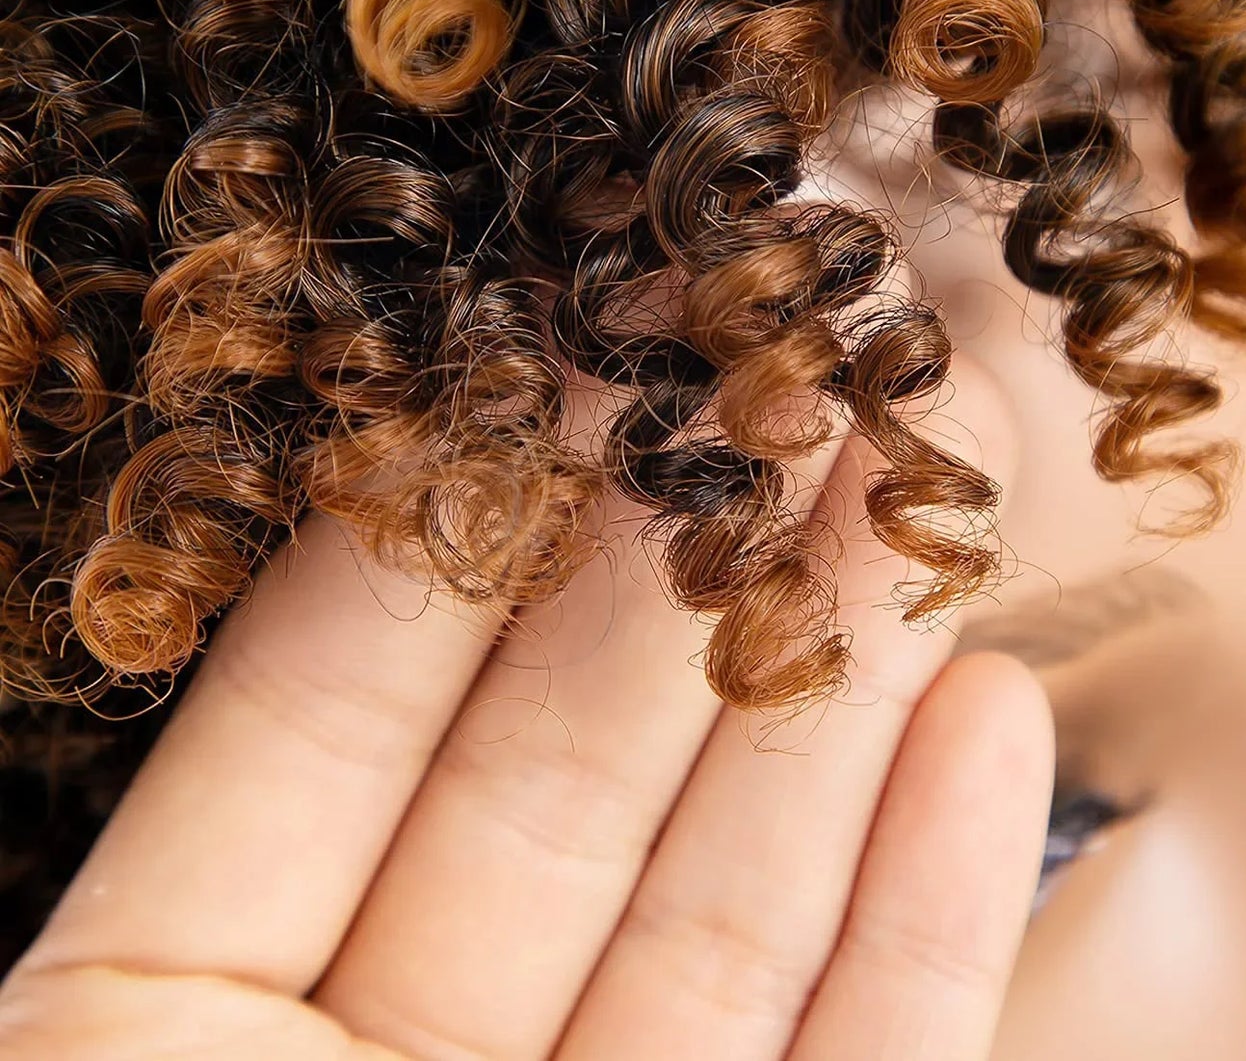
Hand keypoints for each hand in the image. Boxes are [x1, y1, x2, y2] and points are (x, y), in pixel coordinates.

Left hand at [0, 434, 1053, 1060]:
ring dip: (826, 695)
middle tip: (773, 383)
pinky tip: (985, 726)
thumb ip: (200, 898)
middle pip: (556, 779)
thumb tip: (304, 575)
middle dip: (680, 574)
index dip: (455, 529)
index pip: (331, 721)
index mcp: (151, 1047)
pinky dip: (922, 905)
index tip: (552, 362)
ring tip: (905, 504)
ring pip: (719, 894)